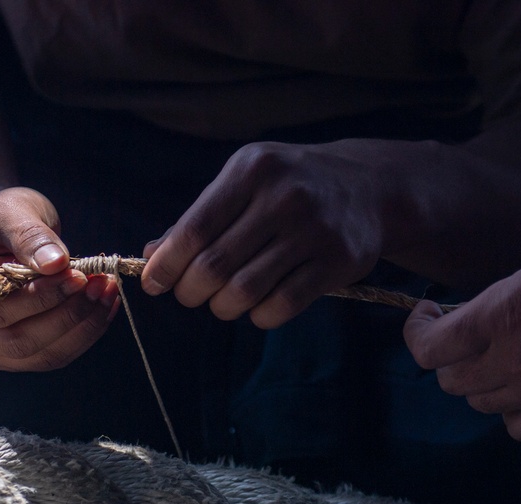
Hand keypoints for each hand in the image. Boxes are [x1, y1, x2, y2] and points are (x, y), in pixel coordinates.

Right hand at [0, 187, 118, 371]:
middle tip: (102, 283)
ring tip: (108, 291)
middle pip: (19, 341)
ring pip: (41, 354)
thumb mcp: (9, 210)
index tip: (78, 275)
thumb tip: (56, 264)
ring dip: (82, 327)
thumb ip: (29, 235)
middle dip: (67, 314)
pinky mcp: (16, 356)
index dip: (41, 298)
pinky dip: (84, 334)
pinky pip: (54, 354)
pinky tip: (104, 306)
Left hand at [140, 140, 385, 328]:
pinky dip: (259, 316)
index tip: (153, 283)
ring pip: (245, 291)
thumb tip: (150, 256)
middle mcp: (283, 196)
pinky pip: (282, 305)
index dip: (166, 265)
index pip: (194, 230)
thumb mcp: (245, 183)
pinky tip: (257, 308)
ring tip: (222, 302)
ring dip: (222, 307)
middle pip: (214, 266)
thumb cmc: (290, 186)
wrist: (369, 187)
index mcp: (251, 170)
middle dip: (191, 291)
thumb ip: (199, 217)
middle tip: (191, 295)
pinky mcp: (338, 261)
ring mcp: (314, 229)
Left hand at [403, 226, 520, 440]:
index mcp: (507, 312)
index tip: (426, 315)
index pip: (430, 349)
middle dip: (446, 355)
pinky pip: (518, 427)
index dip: (417, 333)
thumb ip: (511, 285)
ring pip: (480, 404)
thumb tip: (488, 304)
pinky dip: (510, 410)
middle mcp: (518, 358)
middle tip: (461, 333)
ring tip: (496, 355)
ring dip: (477, 381)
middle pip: (450, 380)